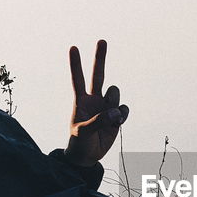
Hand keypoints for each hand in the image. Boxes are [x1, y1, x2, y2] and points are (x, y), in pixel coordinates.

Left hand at [64, 40, 128, 165]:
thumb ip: (99, 121)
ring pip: (115, 93)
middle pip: (98, 74)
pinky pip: (124, 108)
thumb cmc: (79, 142)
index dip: (76, 64)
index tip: (73, 48)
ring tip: (110, 117)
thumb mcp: (84, 132)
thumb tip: (115, 112)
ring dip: (114, 102)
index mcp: (81, 101)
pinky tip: (117, 123)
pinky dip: (122, 115)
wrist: (87, 155)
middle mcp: (94, 99)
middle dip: (100, 58)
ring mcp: (106, 106)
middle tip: (102, 40)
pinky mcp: (116, 116)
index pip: (78, 79)